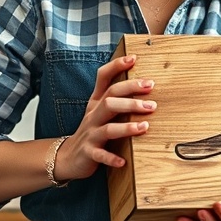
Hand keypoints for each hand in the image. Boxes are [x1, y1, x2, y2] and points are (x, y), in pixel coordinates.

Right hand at [53, 54, 155, 181]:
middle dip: (131, 99)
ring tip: (144, 127)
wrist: (68, 156)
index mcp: (96, 102)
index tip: (133, 59)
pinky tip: (123, 161)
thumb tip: (142, 82)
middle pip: (110, 101)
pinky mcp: (89, 153)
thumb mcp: (98, 110)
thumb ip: (115, 97)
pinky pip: (101, 155)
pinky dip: (112, 158)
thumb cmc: (91, 131)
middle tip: (152, 103)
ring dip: (127, 127)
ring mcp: (90, 134)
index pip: (103, 78)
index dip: (117, 66)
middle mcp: (93, 115)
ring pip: (108, 128)